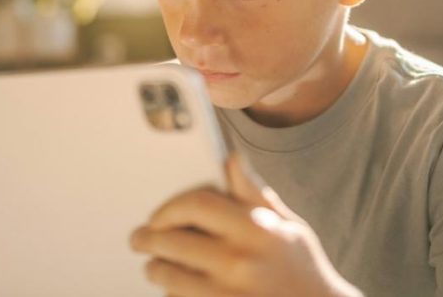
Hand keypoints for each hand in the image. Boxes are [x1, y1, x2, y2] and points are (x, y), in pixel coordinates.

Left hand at [129, 153, 361, 296]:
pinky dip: (173, 296)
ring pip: (170, 278)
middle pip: (174, 242)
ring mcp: (228, 295)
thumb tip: (231, 159)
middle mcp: (240, 262)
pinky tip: (174, 290)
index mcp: (257, 230)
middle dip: (149, 239)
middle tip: (140, 238)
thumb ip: (254, 194)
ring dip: (155, 270)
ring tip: (153, 267)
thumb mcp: (288, 226)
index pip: (197, 204)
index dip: (169, 207)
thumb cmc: (302, 269)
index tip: (158, 214)